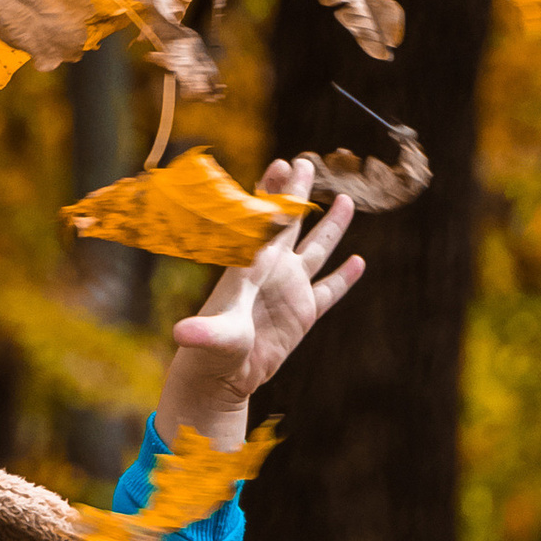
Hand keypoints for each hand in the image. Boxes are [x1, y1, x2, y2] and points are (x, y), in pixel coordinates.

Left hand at [154, 162, 364, 448]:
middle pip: (289, 225)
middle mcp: (272, 272)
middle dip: (296, 194)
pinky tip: (359, 262)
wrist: (222, 378)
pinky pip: (329, 291)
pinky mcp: (303, 315)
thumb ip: (204, 333)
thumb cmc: (210, 353)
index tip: (282, 164)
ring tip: (344, 200)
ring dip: (331, 227)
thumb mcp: (212, 338)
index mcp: (251, 267)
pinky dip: (344, 278)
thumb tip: (182, 334)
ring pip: (316, 251)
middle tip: (303, 162)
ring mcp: (289, 291)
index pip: (267, 222)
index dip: (275, 193)